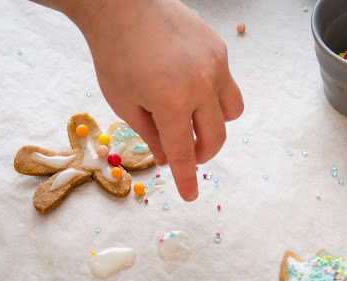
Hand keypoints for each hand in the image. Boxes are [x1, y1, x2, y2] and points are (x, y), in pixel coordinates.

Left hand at [52, 0, 243, 200]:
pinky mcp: (220, 48)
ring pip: (232, 111)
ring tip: (193, 117)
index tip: (191, 195)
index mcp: (173, 103)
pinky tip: (187, 83)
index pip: (185, 152)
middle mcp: (202, 85)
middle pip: (216, 137)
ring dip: (215, 124)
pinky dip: (211, 94)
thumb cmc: (114, 55)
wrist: (121, 6)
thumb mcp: (124, 103)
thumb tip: (169, 158)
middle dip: (202, 153)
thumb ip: (151, 135)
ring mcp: (216, 65)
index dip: (187, 178)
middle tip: (186, 152)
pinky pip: (226, 83)